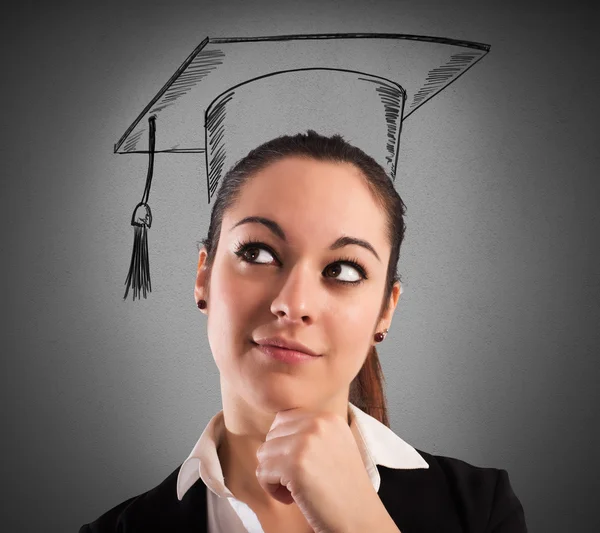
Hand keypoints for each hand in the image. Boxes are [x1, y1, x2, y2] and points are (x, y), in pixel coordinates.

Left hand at [256, 407, 393, 532]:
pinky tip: (292, 499)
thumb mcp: (334, 446)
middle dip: (278, 460)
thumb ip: (309, 433)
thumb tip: (274, 433)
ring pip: (264, 453)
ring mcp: (305, 442)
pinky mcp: (294, 465)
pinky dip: (272, 490)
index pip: (284, 420)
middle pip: (272, 436)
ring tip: (296, 489)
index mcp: (328, 418)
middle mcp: (317, 424)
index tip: (300, 466)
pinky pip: (262, 472)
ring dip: (274, 475)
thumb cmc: (343, 489)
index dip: (284, 446)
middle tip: (298, 480)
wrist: (360, 518)